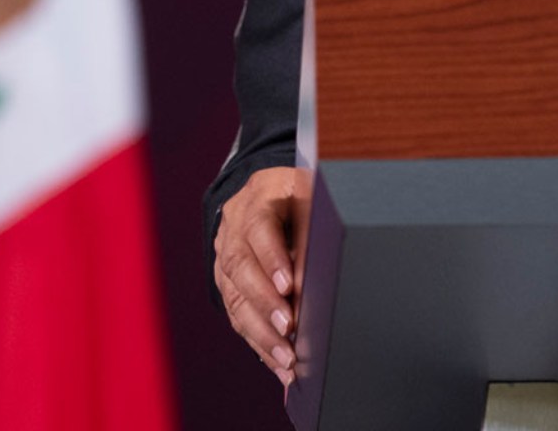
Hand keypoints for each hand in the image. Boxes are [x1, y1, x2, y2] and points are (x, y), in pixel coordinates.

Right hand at [214, 166, 313, 385]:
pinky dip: (259, 343)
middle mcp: (234, 229)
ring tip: (286, 358)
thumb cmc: (298, 196)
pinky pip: (238, 316)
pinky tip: (278, 364)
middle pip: (241, 268)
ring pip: (235, 299)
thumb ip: (315, 222)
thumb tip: (332, 263)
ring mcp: (225, 258)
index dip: (272, 258)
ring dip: (260, 333)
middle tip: (288, 328)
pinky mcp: (226, 284)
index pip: (260, 228)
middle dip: (265, 303)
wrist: (262, 194)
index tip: (289, 286)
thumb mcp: (310, 193)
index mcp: (258, 198)